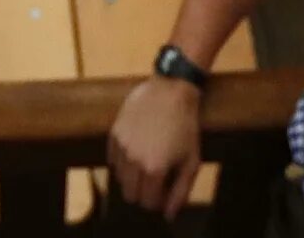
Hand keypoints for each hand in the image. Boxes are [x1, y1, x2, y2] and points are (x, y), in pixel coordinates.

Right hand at [108, 71, 205, 221]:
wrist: (172, 90)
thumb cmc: (186, 126)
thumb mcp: (191, 161)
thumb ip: (180, 192)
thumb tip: (168, 214)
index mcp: (154, 169)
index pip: (148, 202)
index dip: (158, 200)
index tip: (165, 190)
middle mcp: (134, 160)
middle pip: (130, 194)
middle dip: (143, 192)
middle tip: (156, 179)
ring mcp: (121, 146)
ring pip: (120, 178)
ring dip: (132, 176)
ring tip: (148, 160)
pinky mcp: (114, 132)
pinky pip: (112, 159)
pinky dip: (122, 160)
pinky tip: (137, 149)